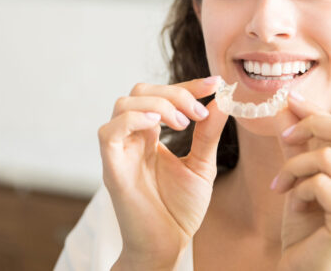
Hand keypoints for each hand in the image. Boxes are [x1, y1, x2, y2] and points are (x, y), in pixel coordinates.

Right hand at [98, 77, 228, 270]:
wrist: (168, 246)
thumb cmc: (179, 210)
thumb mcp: (201, 165)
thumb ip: (207, 134)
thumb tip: (221, 101)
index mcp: (150, 135)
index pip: (161, 95)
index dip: (187, 85)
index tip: (215, 84)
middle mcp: (131, 138)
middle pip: (140, 91)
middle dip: (174, 92)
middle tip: (199, 111)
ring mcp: (120, 151)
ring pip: (123, 104)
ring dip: (158, 104)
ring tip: (183, 123)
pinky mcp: (111, 168)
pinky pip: (109, 131)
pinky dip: (133, 119)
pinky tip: (158, 126)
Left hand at [273, 92, 330, 270]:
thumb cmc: (308, 231)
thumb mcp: (303, 179)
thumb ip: (299, 145)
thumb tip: (286, 105)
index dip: (319, 112)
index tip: (290, 99)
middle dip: (312, 125)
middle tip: (285, 138)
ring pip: (327, 156)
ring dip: (295, 167)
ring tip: (283, 186)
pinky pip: (320, 183)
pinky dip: (298, 189)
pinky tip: (294, 206)